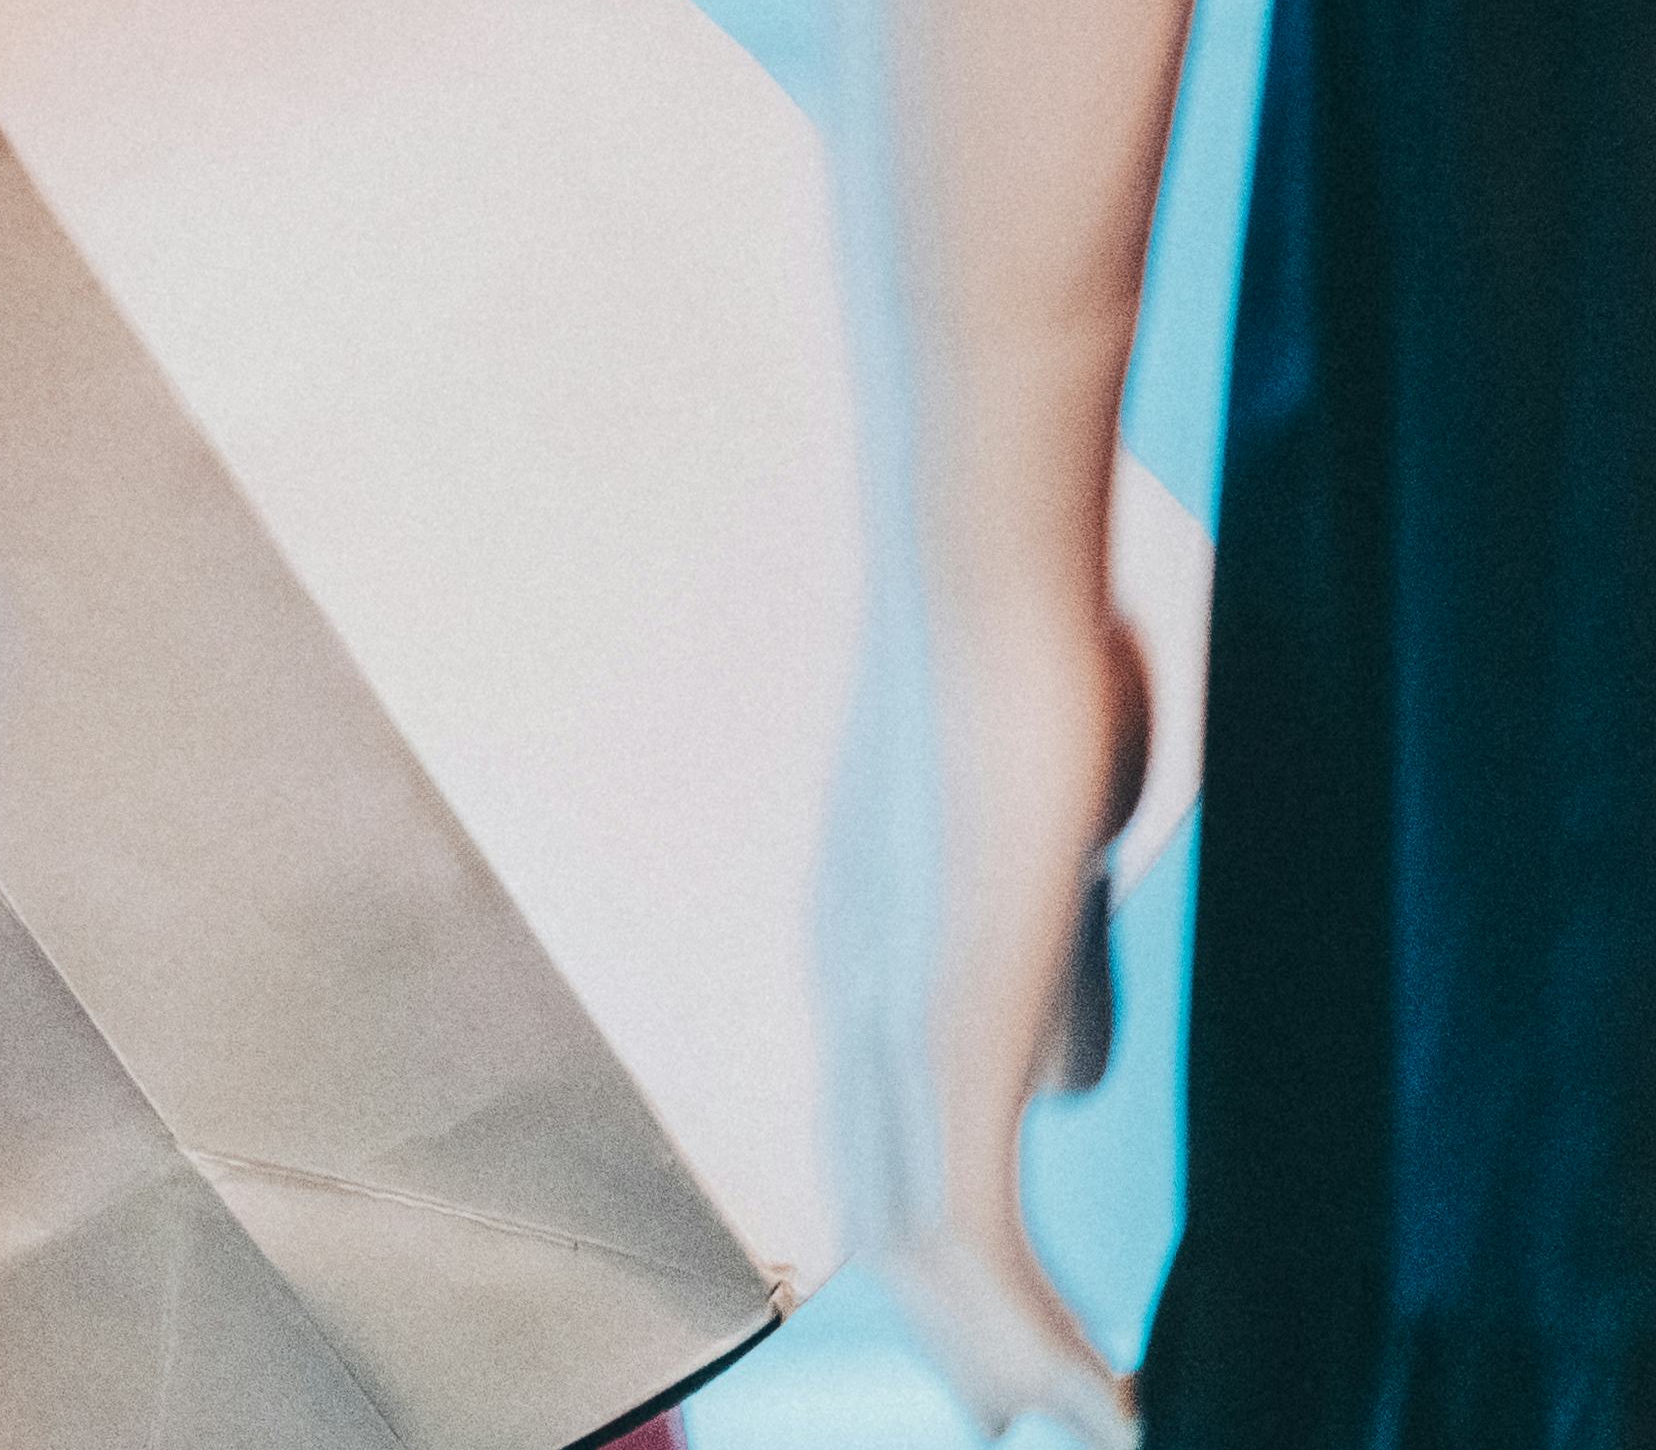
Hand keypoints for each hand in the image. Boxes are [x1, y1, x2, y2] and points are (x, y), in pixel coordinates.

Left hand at [825, 533, 1152, 1449]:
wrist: (980, 578)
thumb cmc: (1028, 678)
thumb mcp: (1043, 855)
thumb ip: (1052, 968)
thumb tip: (1067, 1082)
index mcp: (866, 956)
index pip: (878, 1144)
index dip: (937, 1254)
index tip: (999, 1341)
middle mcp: (848, 996)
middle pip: (880, 1218)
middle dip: (956, 1336)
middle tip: (1029, 1425)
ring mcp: (889, 1011)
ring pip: (920, 1244)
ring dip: (1003, 1360)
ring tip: (1081, 1434)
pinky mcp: (950, 1020)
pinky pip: (972, 1219)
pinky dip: (1033, 1330)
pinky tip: (1093, 1393)